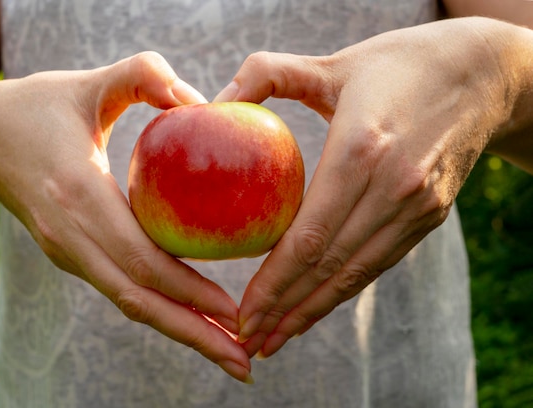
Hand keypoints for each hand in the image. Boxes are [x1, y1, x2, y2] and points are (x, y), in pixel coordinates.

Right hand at [0, 52, 251, 381]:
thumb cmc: (36, 107)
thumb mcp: (88, 82)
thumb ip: (142, 75)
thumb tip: (200, 102)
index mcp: (76, 194)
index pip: (140, 258)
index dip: (188, 290)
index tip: (234, 311)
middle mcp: (69, 236)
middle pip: (138, 299)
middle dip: (193, 334)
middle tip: (245, 362)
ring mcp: (67, 252)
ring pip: (129, 302)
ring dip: (180, 331)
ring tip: (229, 354)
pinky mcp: (71, 256)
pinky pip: (121, 289)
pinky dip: (160, 309)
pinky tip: (194, 316)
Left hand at [215, 17, 524, 357]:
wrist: (481, 74)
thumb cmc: (396, 65)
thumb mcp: (330, 62)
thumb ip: (264, 74)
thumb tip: (208, 107)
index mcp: (361, 149)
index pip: (308, 236)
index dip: (273, 283)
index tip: (242, 312)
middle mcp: (393, 187)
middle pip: (328, 267)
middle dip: (284, 310)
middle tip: (247, 341)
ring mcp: (417, 206)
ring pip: (356, 274)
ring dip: (312, 312)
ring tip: (275, 340)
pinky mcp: (430, 215)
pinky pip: (379, 263)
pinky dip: (344, 292)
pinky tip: (317, 307)